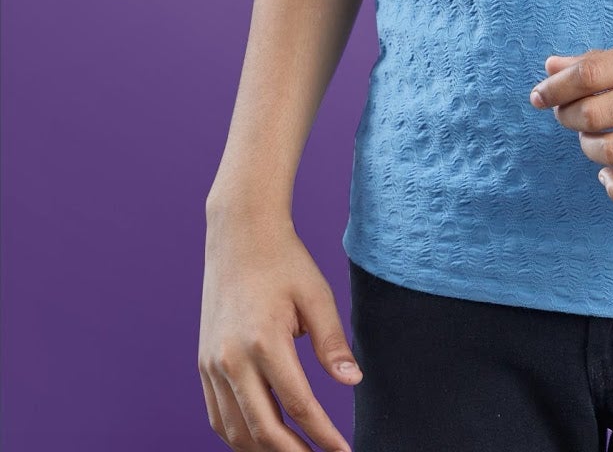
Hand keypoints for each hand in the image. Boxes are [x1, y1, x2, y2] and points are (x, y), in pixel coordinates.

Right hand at [199, 209, 359, 451]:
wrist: (239, 237)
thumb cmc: (284, 263)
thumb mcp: (316, 296)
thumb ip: (333, 343)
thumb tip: (353, 382)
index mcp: (264, 342)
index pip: (297, 405)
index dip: (322, 434)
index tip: (342, 451)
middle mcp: (232, 359)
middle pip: (262, 429)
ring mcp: (212, 365)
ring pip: (235, 431)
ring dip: (264, 450)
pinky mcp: (204, 365)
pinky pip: (218, 416)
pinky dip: (239, 436)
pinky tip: (262, 439)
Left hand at [528, 26, 612, 203]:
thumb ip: (607, 60)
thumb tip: (551, 68)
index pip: (591, 73)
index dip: (556, 87)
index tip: (540, 96)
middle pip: (595, 114)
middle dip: (569, 118)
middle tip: (567, 117)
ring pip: (612, 152)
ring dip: (589, 149)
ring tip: (592, 141)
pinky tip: (610, 177)